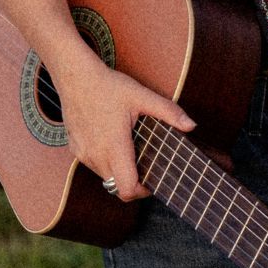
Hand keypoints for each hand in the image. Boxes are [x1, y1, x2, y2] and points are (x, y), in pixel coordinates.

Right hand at [55, 56, 192, 201]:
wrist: (75, 76)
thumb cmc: (107, 85)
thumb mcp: (141, 96)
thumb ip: (169, 112)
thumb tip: (192, 125)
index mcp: (114, 146)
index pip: (126, 189)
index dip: (142, 191)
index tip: (153, 179)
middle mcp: (96, 155)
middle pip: (117, 187)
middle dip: (133, 181)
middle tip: (146, 162)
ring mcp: (83, 154)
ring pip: (105, 177)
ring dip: (118, 171)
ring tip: (129, 148)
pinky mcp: (75, 150)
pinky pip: (93, 165)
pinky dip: (105, 161)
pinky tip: (111, 140)